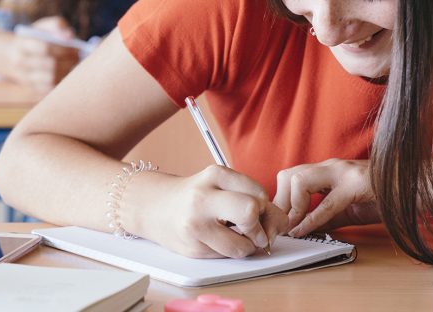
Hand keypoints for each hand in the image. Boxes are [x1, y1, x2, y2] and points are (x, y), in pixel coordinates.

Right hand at [6, 16, 79, 90]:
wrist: (13, 55)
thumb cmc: (36, 38)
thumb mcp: (43, 27)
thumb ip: (56, 25)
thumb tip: (69, 36)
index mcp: (23, 43)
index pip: (45, 48)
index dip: (63, 49)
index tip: (75, 48)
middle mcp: (20, 61)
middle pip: (49, 65)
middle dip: (68, 61)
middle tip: (78, 58)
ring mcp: (24, 77)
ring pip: (50, 79)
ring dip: (66, 72)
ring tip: (73, 66)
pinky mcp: (31, 88)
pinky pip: (49, 90)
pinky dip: (61, 83)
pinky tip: (66, 75)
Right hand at [148, 165, 287, 258]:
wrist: (153, 207)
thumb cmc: (196, 195)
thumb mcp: (220, 183)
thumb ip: (249, 196)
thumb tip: (279, 224)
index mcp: (214, 175)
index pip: (259, 194)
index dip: (264, 207)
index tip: (256, 209)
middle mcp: (203, 198)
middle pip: (250, 212)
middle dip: (261, 225)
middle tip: (254, 228)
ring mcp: (196, 226)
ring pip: (243, 246)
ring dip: (248, 245)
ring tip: (235, 235)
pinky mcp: (193, 249)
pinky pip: (228, 257)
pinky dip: (231, 251)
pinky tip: (219, 240)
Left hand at [274, 158, 379, 236]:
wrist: (419, 188)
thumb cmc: (387, 197)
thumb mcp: (349, 209)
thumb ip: (327, 217)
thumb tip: (305, 230)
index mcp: (328, 170)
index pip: (290, 176)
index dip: (280, 200)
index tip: (280, 223)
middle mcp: (332, 166)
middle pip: (288, 174)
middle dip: (280, 202)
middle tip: (283, 225)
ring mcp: (344, 173)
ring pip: (300, 180)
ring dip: (293, 207)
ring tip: (294, 228)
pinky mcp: (357, 185)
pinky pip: (327, 203)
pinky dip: (311, 219)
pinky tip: (304, 231)